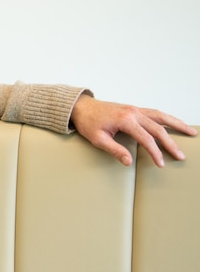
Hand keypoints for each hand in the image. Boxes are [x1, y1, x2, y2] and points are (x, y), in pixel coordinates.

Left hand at [70, 94, 196, 166]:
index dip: (155, 152)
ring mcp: (135, 109)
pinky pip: (155, 113)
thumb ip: (114, 150)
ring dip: (177, 124)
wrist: (82, 107)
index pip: (146, 139)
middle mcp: (133, 112)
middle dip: (170, 143)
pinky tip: (175, 123)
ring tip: (191, 132)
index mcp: (125, 120)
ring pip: (161, 117)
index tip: (161, 163)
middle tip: (181, 156)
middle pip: (158, 128)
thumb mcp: (97, 139)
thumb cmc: (88, 123)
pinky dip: (167, 118)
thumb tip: (128, 162)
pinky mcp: (134, 109)